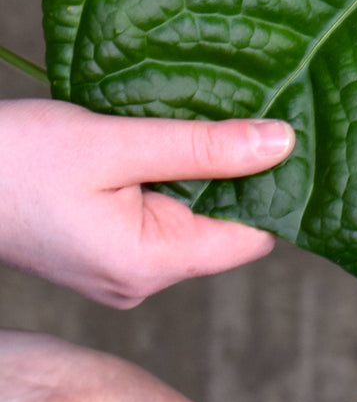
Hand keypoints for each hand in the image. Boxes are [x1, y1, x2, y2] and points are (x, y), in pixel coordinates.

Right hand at [0, 100, 294, 306]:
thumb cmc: (16, 158)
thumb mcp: (116, 142)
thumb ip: (202, 146)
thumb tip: (281, 143)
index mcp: (150, 263)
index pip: (253, 237)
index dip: (274, 189)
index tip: (285, 140)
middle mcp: (141, 282)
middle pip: (224, 229)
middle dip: (234, 178)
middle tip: (241, 119)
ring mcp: (120, 274)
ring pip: (191, 222)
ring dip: (196, 178)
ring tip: (193, 129)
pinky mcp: (103, 256)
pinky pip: (158, 222)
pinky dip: (165, 185)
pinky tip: (157, 150)